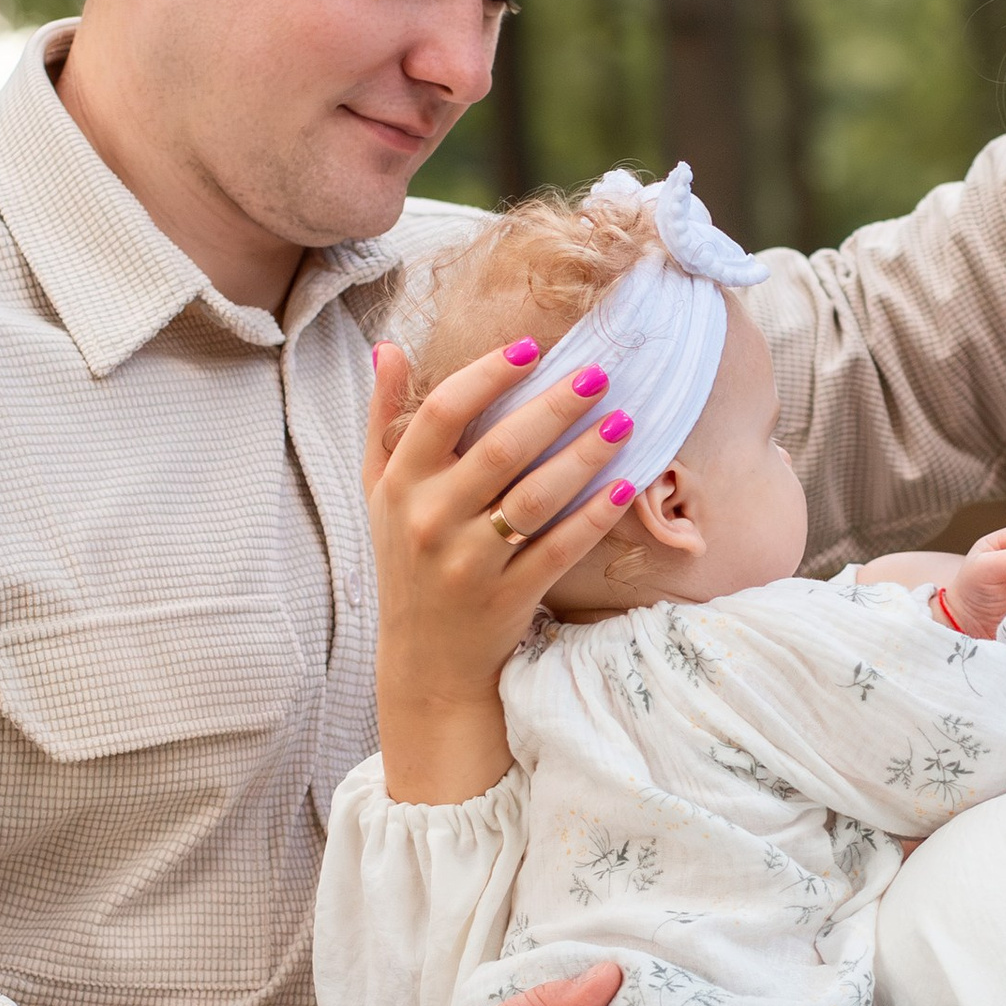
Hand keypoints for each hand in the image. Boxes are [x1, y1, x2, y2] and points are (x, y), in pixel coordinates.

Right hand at [366, 337, 644, 802]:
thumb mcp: (381, 489)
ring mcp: (470, 563)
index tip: (530, 346)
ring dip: (584, 456)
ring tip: (624, 422)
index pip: (442, 413)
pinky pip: (559, 549)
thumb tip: (388, 347)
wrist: (424, 659)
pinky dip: (593, 517)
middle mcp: (431, 520)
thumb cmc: (407, 557)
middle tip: (598, 374)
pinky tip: (624, 485)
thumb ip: (385, 419)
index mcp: (401, 485)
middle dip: (554, 407)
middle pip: (500, 450)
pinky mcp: (509, 597)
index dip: (487, 374)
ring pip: (536, 499)